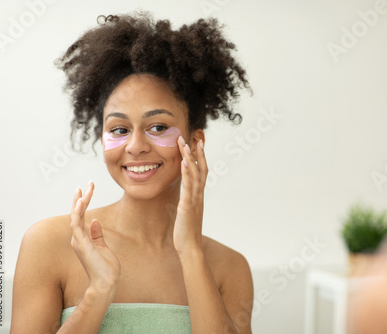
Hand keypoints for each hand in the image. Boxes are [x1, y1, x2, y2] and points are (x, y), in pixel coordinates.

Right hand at [70, 181, 120, 294]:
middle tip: (87, 184)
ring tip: (85, 188)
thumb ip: (97, 234)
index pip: (81, 217)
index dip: (82, 202)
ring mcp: (78, 241)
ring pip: (75, 216)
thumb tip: (94, 221)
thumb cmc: (106, 268)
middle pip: (77, 214)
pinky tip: (80, 201)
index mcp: (82, 239)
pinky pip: (76, 224)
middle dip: (81, 198)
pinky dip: (77, 212)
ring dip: (80, 201)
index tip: (87, 190)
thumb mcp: (103, 247)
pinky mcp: (81, 243)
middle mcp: (77, 239)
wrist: (106, 282)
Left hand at [173, 137, 206, 255]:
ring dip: (191, 158)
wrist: (190, 248)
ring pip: (195, 175)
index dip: (201, 158)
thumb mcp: (187, 212)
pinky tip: (184, 163)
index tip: (197, 144)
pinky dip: (187, 174)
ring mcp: (195, 200)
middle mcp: (199, 196)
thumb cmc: (186, 232)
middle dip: (197, 153)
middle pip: (201, 169)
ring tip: (185, 144)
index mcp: (198, 196)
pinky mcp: (187, 207)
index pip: (202, 172)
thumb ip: (188, 201)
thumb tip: (185, 195)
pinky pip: (188, 187)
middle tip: (193, 137)